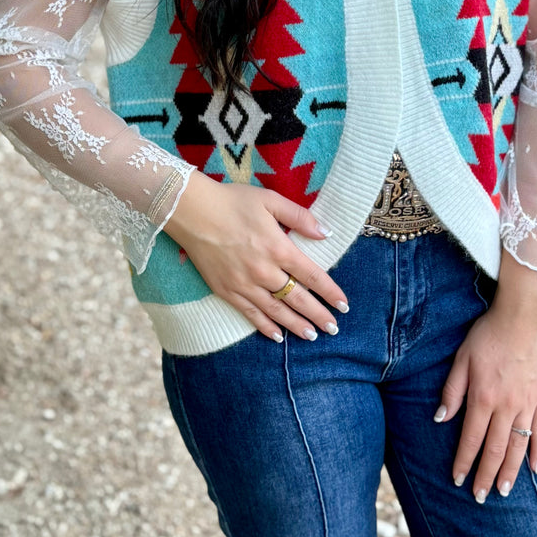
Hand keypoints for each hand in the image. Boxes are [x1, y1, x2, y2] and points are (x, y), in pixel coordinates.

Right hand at [163, 172, 348, 342]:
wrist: (192, 211)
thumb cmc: (232, 201)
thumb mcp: (270, 200)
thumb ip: (300, 217)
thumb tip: (326, 233)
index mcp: (278, 248)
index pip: (312, 276)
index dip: (330, 292)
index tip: (343, 305)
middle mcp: (264, 271)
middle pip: (297, 298)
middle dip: (318, 315)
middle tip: (333, 329)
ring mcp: (244, 284)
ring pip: (276, 311)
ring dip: (296, 325)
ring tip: (312, 336)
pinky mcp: (225, 290)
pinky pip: (250, 314)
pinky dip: (265, 326)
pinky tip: (277, 336)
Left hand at [435, 253, 536, 499]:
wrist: (524, 316)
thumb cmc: (488, 334)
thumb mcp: (462, 358)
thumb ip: (452, 391)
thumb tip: (439, 419)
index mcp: (483, 397)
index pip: (470, 439)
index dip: (463, 462)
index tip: (458, 480)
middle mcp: (506, 406)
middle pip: (495, 450)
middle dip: (485, 476)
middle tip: (479, 497)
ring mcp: (528, 404)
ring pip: (519, 446)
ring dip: (510, 472)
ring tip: (502, 492)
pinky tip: (536, 471)